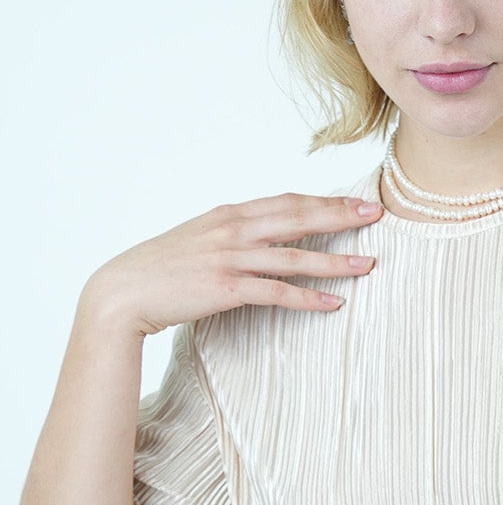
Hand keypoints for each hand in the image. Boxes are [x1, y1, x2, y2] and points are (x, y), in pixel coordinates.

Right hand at [82, 192, 383, 338]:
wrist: (122, 291)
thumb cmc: (160, 268)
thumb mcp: (199, 238)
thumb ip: (233, 233)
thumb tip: (263, 235)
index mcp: (229, 214)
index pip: (287, 201)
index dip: (325, 200)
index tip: (357, 201)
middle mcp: (233, 230)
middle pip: (298, 218)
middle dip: (341, 217)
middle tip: (377, 216)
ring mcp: (230, 258)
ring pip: (294, 255)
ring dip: (335, 261)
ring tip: (368, 265)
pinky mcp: (226, 288)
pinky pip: (276, 292)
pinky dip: (308, 297)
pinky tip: (333, 303)